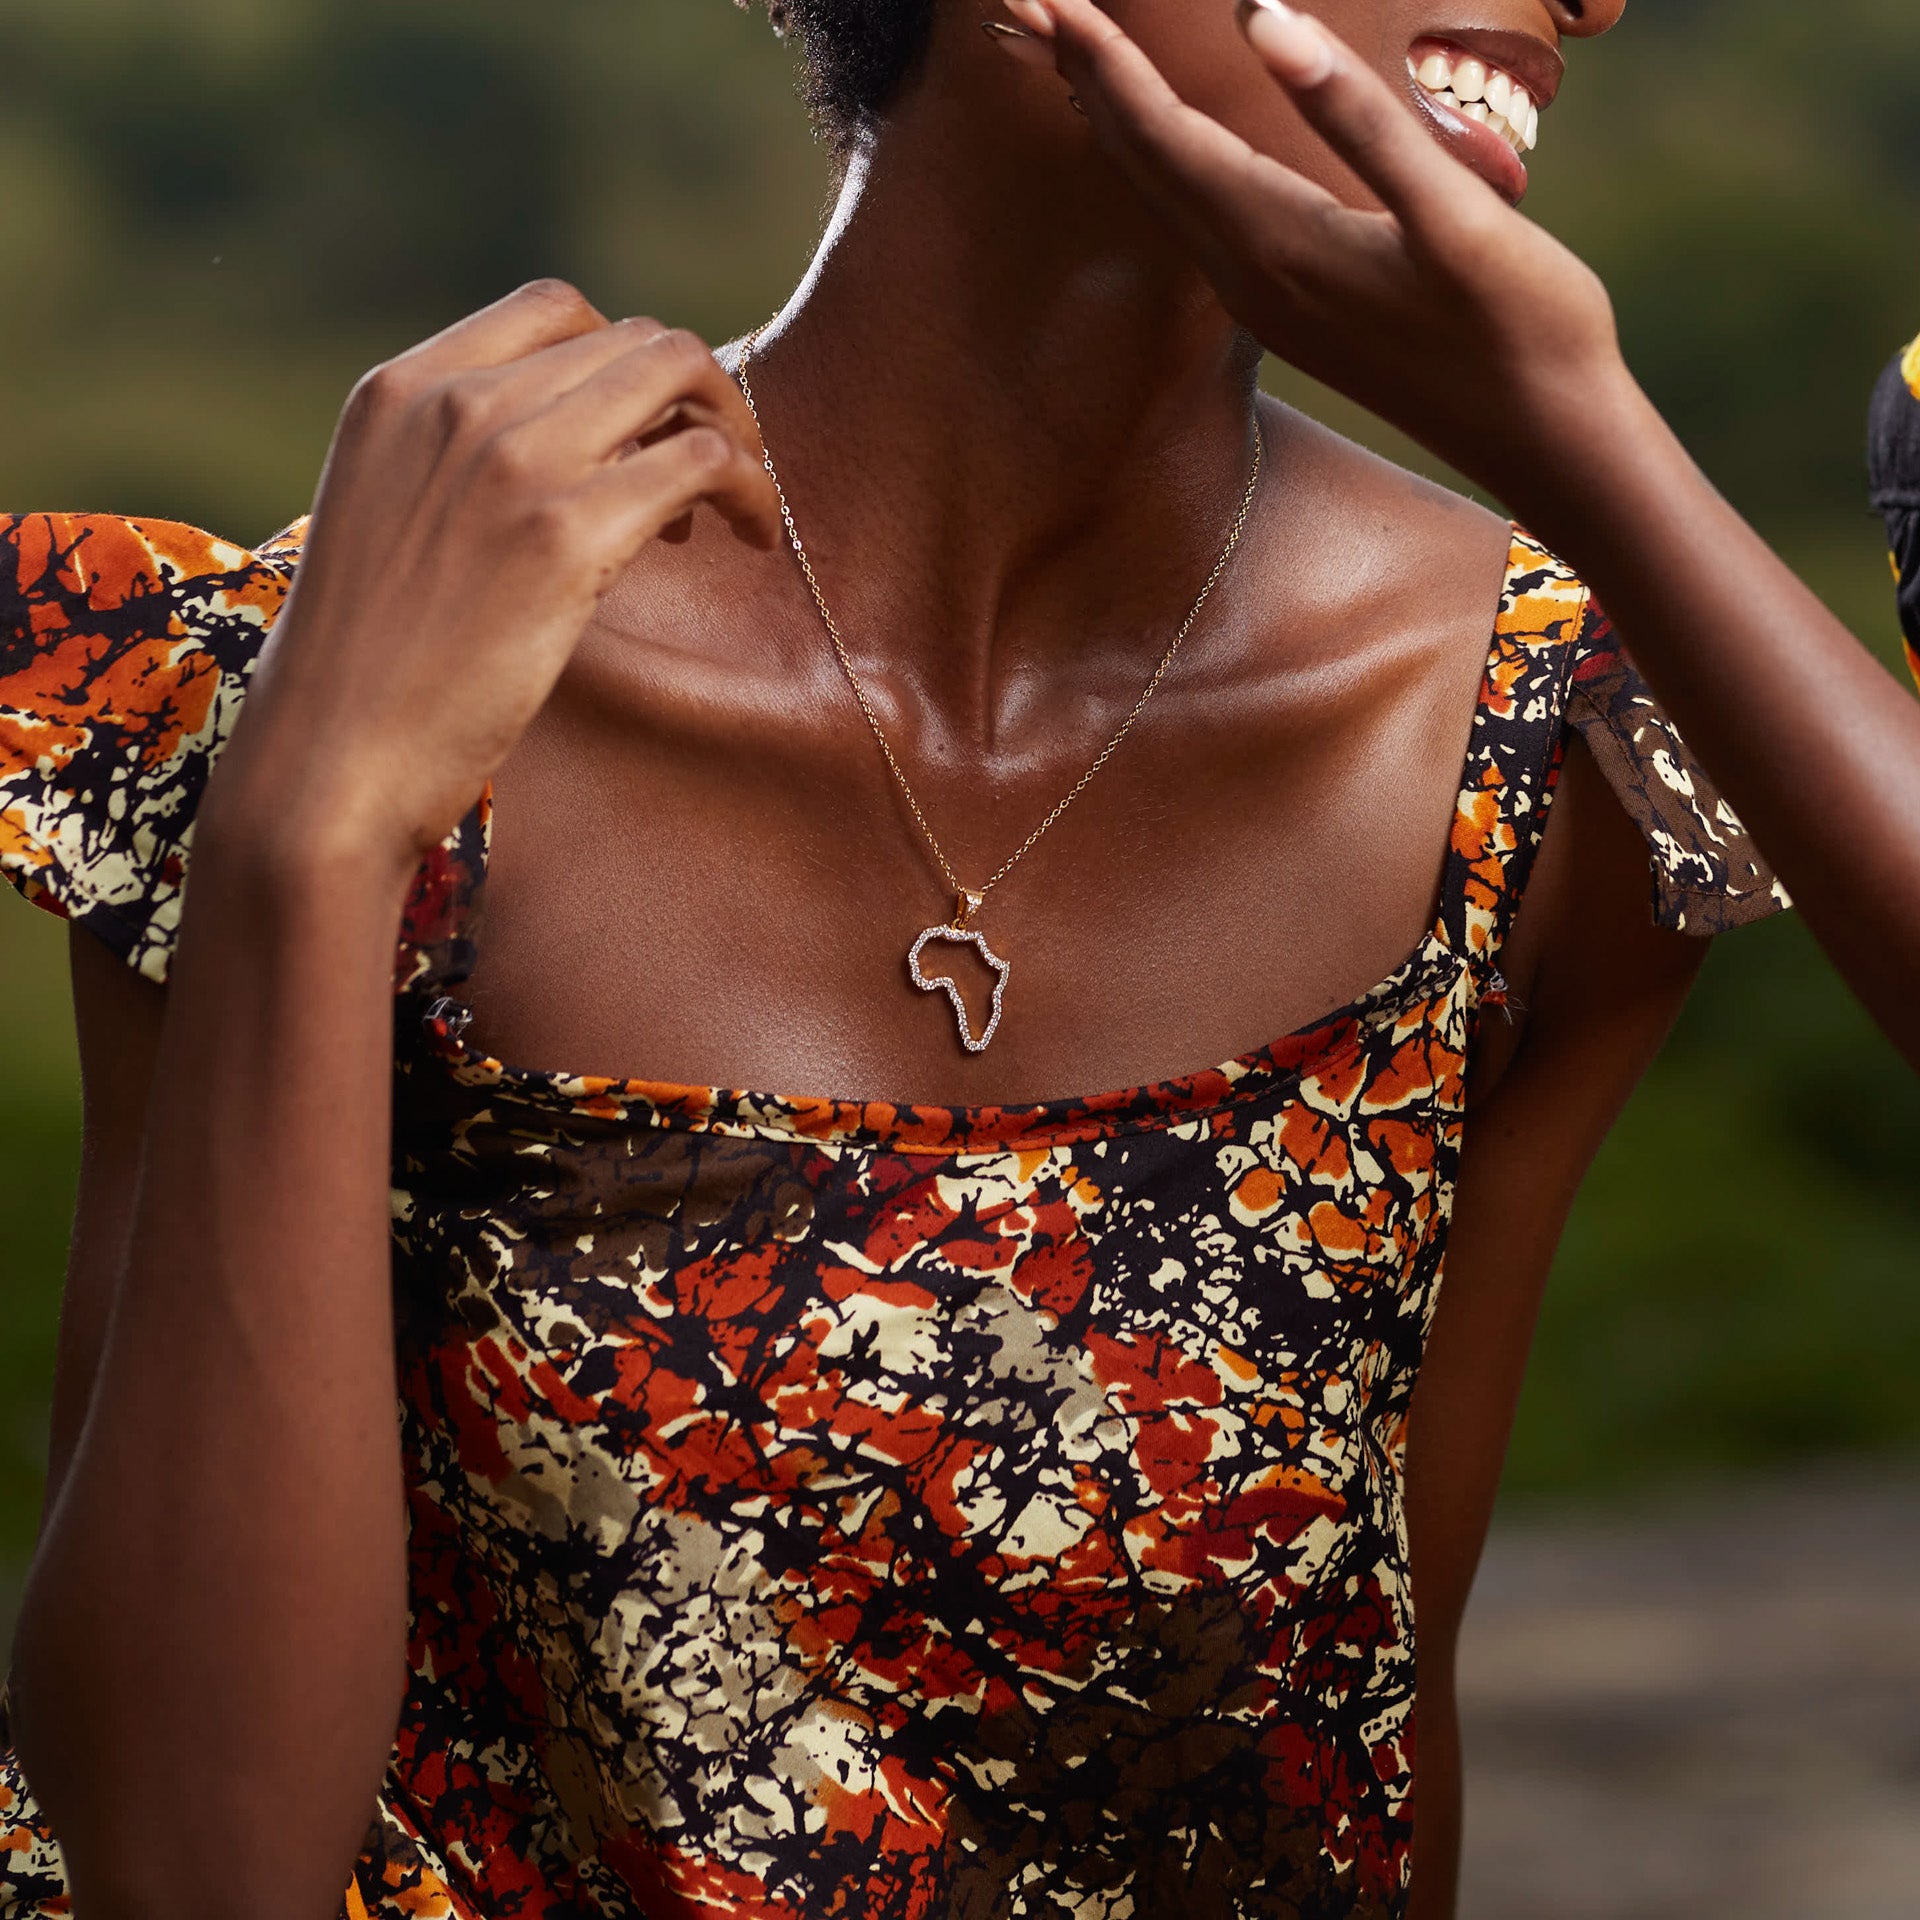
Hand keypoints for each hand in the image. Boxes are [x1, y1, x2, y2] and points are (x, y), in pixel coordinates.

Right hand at [215, 281, 780, 881]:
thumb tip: (585, 459)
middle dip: (692, 397)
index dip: (623, 362)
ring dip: (734, 431)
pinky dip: (752, 489)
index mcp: (400, 391)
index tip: (643, 434)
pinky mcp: (566, 532)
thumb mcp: (391, 525)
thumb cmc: (364, 675)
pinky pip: (705, 462)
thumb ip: (461, 470)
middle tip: (710, 481)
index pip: (552, 311)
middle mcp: (455, 402)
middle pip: (630, 339)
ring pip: (678, 372)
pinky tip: (754, 540)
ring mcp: (511, 459)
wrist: (328, 759)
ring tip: (736, 511)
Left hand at [1002, 0, 1635, 509]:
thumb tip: (1262, 15)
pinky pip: (1202, 222)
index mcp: (1277, 244)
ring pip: (1166, 195)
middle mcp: (1251, 278)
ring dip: (1119, 121)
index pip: (1161, 135)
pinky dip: (1168, 162)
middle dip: (1085, 80)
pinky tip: (1167, 138)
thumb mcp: (1447, 211)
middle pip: (1143, 163)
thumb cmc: (1518, 323)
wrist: (1543, 437)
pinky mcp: (1294, 311)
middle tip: (1025, 5)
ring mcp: (1268, 301)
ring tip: (1078, 54)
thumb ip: (1353, 113)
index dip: (1099, 62)